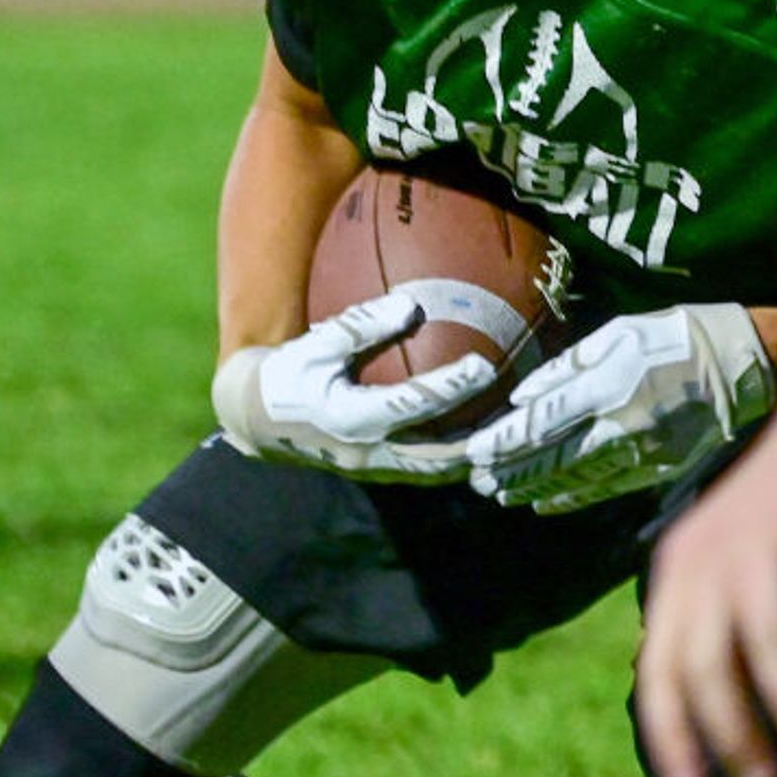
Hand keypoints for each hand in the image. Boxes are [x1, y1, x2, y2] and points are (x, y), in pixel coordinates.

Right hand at [211, 287, 493, 482]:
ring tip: (518, 435)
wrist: (254, 419)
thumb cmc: (288, 372)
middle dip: (480, 443)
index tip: (485, 365)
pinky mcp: (380, 471)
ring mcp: (374, 468)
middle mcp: (365, 450)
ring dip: (476, 457)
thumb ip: (361, 326)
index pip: (409, 403)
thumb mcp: (316, 344)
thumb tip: (412, 304)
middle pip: (436, 458)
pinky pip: (428, 469)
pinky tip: (491, 439)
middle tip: (522, 417)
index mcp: (348, 417)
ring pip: (437, 472)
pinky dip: (459, 458)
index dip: (449, 386)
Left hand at [466, 303, 775, 512]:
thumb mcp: (621, 332)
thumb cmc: (679, 336)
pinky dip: (572, 499)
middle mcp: (621, 426)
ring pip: (575, 480)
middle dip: (512, 471)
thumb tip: (522, 398)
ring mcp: (642, 452)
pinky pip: (606, 490)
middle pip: (552, 458)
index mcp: (608, 386)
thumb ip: (568, 366)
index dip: (504, 442)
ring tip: (504, 494)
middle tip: (480, 480)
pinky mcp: (660, 468)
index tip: (476, 452)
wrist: (746, 363)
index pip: (541, 423)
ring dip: (535, 488)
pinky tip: (547, 503)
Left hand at [638, 397, 776, 776]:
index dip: (671, 732)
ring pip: (764, 642)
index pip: (658, 668)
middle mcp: (705, 553)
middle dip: (733, 732)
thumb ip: (728, 611)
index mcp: (680, 568)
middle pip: (705, 665)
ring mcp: (756, 534)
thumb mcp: (747, 551)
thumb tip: (722, 699)